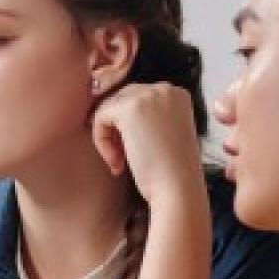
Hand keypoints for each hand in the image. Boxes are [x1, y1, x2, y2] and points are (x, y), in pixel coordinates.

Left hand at [90, 82, 204, 208]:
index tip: (134, 150)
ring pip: (108, 107)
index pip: (137, 97)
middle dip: (116, 129)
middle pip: (121, 99)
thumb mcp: (162, 134)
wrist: (178, 189)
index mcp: (177, 95)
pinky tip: (117, 162)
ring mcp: (149, 95)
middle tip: (123, 158)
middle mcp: (165, 89)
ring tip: (119, 162)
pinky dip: (101, 141)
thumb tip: (107, 110)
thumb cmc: (169, 172)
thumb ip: (145, 118)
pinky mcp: (130, 108)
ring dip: (108, 137)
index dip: (127, 126)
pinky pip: (100, 116)